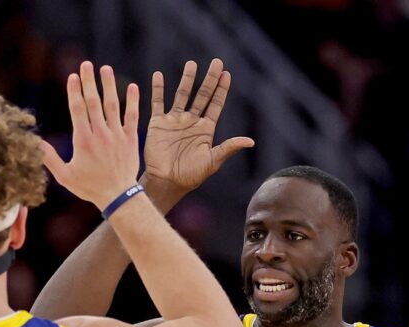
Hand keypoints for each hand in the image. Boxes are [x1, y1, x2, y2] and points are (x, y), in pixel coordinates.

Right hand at [40, 62, 141, 208]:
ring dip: (109, 85)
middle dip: (89, 81)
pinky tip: (133, 86)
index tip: (72, 76)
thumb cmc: (90, 187)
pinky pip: (132, 116)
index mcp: (83, 140)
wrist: (118, 196)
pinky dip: (133, 101)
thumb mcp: (65, 176)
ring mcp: (117, 135)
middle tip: (86, 64)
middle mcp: (100, 133)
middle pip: (93, 102)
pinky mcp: (130, 139)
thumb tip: (36, 143)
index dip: (74, 91)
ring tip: (106, 69)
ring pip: (113, 105)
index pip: (77, 109)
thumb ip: (50, 158)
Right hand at [142, 59, 254, 201]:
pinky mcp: (158, 123)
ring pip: (182, 94)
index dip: (222, 89)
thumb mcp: (212, 161)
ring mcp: (175, 121)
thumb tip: (250, 141)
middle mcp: (191, 122)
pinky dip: (157, 89)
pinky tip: (158, 75)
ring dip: (187, 79)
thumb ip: (228, 148)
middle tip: (217, 62)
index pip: (215, 104)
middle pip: (202, 95)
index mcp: (205, 129)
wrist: (166, 182)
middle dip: (210, 78)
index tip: (227, 74)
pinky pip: (157, 102)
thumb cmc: (190, 175)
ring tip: (192, 64)